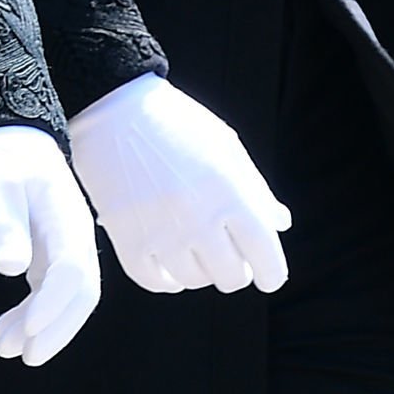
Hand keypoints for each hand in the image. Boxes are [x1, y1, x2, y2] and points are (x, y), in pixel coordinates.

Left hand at [0, 126, 101, 365]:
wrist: (7, 141)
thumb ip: (2, 223)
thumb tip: (11, 268)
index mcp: (66, 218)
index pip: (70, 269)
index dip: (53, 303)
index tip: (27, 328)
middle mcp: (73, 237)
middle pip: (81, 292)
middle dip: (57, 328)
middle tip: (25, 356)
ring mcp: (64, 249)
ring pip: (65, 299)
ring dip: (39, 329)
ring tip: (2, 349)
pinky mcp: (49, 258)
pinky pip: (46, 296)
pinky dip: (27, 317)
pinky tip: (0, 332)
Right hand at [68, 72, 289, 296]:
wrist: (114, 111)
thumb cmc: (177, 126)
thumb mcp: (226, 149)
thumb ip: (256, 190)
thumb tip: (280, 225)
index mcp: (230, 191)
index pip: (264, 254)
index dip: (272, 273)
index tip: (269, 277)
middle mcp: (198, 216)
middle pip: (230, 276)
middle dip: (235, 271)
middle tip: (228, 257)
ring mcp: (160, 231)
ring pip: (193, 280)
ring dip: (200, 271)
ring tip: (195, 249)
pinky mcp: (127, 239)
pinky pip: (155, 281)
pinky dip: (167, 279)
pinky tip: (170, 263)